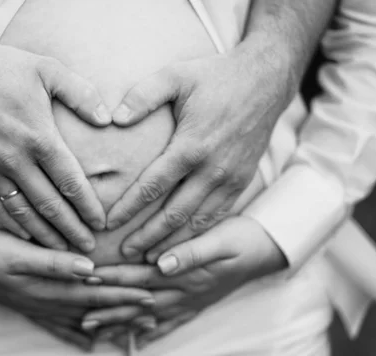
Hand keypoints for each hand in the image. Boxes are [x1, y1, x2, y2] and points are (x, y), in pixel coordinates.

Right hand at [0, 39, 111, 251]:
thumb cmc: (3, 67)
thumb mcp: (48, 70)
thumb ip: (82, 94)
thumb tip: (108, 119)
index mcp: (39, 137)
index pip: (70, 182)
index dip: (88, 206)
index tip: (102, 224)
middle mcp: (16, 159)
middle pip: (50, 205)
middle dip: (72, 230)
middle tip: (90, 249)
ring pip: (23, 212)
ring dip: (45, 235)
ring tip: (63, 252)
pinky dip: (13, 225)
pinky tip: (27, 237)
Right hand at [0, 231, 154, 348]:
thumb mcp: (20, 254)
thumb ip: (55, 263)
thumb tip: (90, 268)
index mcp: (52, 288)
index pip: (97, 293)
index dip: (125, 294)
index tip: (151, 295)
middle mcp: (49, 302)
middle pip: (95, 311)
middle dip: (125, 312)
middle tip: (154, 315)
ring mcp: (39, 308)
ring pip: (82, 321)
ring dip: (108, 325)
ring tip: (132, 331)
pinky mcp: (29, 307)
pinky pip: (59, 327)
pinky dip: (76, 336)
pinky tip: (88, 344)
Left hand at [82, 216, 287, 346]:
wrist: (268, 249)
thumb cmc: (243, 238)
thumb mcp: (221, 239)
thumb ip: (191, 252)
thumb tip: (160, 263)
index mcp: (186, 274)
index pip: (141, 278)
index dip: (114, 278)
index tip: (88, 278)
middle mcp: (184, 293)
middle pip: (140, 303)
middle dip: (110, 308)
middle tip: (82, 317)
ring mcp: (191, 301)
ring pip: (150, 316)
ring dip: (123, 324)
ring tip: (98, 332)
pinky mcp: (198, 303)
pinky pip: (172, 322)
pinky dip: (154, 332)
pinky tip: (139, 342)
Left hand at [107, 48, 292, 258]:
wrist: (267, 80)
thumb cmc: (216, 77)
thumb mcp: (176, 75)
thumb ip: (143, 95)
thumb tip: (115, 119)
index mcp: (191, 146)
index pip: (152, 186)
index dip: (128, 208)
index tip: (108, 224)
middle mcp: (212, 169)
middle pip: (174, 214)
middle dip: (147, 237)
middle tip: (124, 255)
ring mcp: (230, 178)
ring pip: (197, 221)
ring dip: (173, 243)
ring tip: (149, 259)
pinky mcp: (242, 181)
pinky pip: (217, 215)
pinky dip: (198, 233)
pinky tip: (182, 244)